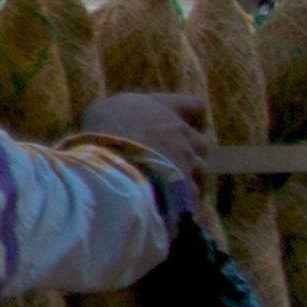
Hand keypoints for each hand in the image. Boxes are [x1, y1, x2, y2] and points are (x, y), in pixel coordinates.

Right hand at [78, 91, 209, 194]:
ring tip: (169, 181)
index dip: (192, 113)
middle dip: (190, 149)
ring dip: (188, 173)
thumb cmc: (105, 130)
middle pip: (200, 141)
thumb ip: (123, 114)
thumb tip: (118, 119)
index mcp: (166, 109)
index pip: (194, 105)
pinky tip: (168, 201)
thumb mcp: (106, 110)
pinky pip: (191, 193)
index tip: (187, 119)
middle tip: (171, 156)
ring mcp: (187, 161)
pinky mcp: (186, 188)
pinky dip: (182, 197)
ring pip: (200, 168)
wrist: (113, 165)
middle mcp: (182, 133)